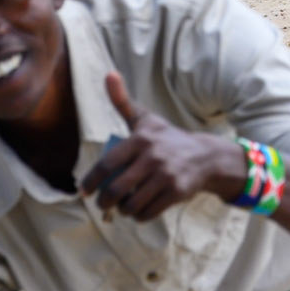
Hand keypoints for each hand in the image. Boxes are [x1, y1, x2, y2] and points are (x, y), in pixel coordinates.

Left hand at [80, 73, 242, 221]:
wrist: (205, 157)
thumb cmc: (167, 138)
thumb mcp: (146, 119)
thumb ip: (123, 101)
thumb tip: (108, 74)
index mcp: (141, 139)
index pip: (107, 165)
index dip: (91, 181)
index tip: (84, 191)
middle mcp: (152, 157)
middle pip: (117, 189)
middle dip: (105, 202)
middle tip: (102, 205)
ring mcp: (165, 176)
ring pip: (132, 204)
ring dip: (123, 211)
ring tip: (122, 208)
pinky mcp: (176, 192)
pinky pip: (148, 212)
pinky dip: (139, 216)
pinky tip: (138, 212)